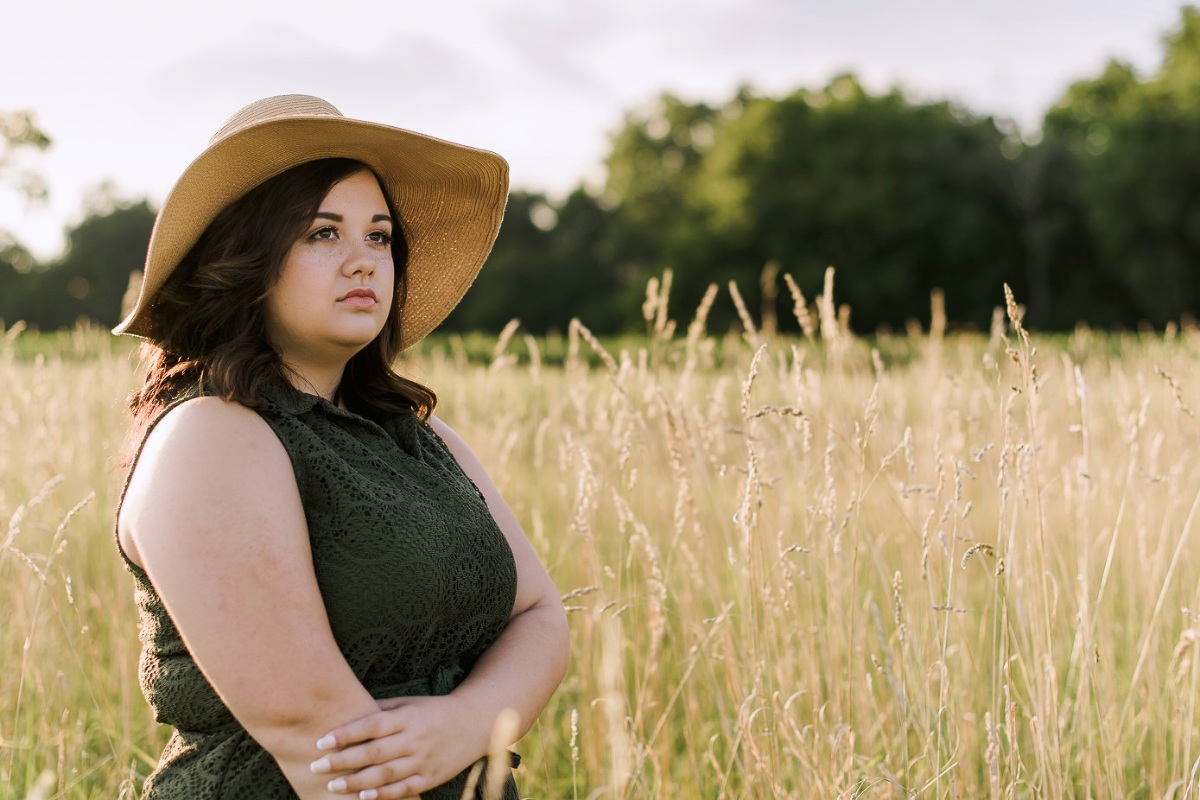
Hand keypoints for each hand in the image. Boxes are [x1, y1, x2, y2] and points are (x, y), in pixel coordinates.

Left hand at [307, 694, 485, 798]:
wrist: (475, 723)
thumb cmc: (433, 711)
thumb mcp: (409, 703)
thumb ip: (381, 709)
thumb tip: (346, 712)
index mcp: (407, 717)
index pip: (371, 725)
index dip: (345, 734)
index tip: (321, 742)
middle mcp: (415, 739)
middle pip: (374, 752)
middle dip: (343, 761)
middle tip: (316, 766)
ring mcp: (424, 760)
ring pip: (386, 774)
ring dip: (356, 782)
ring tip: (332, 786)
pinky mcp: (430, 777)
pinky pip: (404, 789)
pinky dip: (383, 795)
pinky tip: (363, 797)